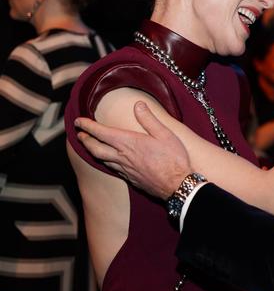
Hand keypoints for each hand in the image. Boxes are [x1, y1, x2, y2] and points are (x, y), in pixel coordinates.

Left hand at [75, 101, 190, 198]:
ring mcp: (125, 169)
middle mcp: (122, 157)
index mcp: (129, 143)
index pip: (102, 132)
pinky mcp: (130, 178)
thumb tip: (138, 105)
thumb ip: (149, 119)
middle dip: (85, 140)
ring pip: (101, 160)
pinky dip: (105, 161)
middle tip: (79, 134)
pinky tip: (108, 160)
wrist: (177, 185)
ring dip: (92, 151)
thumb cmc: (173, 159)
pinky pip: (112, 168)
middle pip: (95, 148)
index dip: (88, 126)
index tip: (78, 121)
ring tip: (89, 145)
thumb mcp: (165, 134)